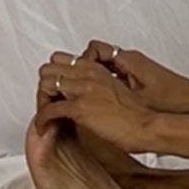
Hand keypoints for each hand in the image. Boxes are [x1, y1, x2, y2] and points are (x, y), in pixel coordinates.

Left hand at [38, 54, 153, 149]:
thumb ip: (97, 85)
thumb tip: (81, 95)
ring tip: (45, 117)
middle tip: (47, 104)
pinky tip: (44, 128)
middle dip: (44, 88)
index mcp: (97, 68)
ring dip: (41, 102)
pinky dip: (41, 120)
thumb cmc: (135, 115)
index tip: (55, 92)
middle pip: (48, 70)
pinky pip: (48, 110)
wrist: (147, 126)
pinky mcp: (80, 108)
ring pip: (45, 85)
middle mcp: (89, 74)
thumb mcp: (115, 90)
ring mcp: (84, 89)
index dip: (54, 76)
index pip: (60, 60)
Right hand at [77, 40, 188, 112]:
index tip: (76, 77)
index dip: (82, 61)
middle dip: (83, 67)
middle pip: (96, 55)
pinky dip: (103, 81)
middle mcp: (130, 59)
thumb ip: (111, 91)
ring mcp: (133, 67)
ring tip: (83, 92)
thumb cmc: (170, 99)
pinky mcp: (136, 76)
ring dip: (92, 75)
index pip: (95, 49)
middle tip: (74, 84)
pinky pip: (112, 73)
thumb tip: (87, 92)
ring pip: (103, 65)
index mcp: (129, 59)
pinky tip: (101, 98)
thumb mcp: (137, 98)